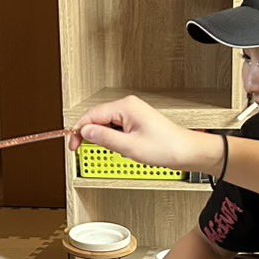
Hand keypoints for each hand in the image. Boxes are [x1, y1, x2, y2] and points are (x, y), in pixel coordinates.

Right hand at [72, 95, 222, 173]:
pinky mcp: (136, 121)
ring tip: (109, 151)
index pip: (92, 115)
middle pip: (97, 117)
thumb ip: (104, 139)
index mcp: (126, 107)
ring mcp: (133, 113)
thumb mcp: (129, 147)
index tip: (73, 145)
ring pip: (106, 123)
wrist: (186, 152)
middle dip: (89, 134)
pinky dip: (112, 138)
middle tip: (80, 149)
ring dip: (102, 137)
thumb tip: (86, 132)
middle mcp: (128, 106)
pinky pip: (116, 127)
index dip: (79, 131)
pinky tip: (119, 148)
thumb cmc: (166, 147)